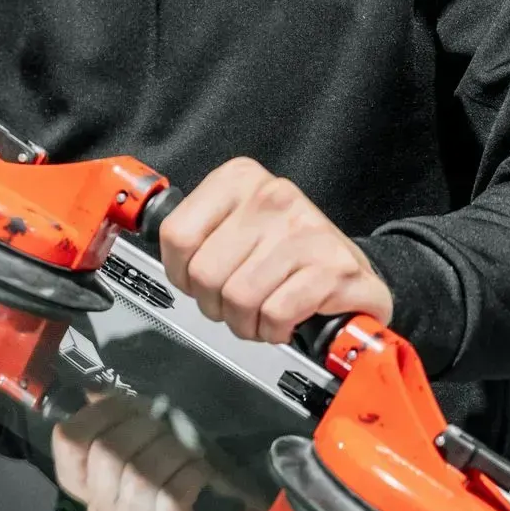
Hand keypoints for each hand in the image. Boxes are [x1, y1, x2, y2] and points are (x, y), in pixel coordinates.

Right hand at [52, 394, 236, 510]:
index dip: (98, 414)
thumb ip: (115, 415)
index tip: (127, 407)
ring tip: (186, 452)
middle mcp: (102, 508)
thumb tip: (94, 390)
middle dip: (143, 429)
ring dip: (171, 453)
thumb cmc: (176, 469)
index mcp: (86, 481)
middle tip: (165, 429)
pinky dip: (189, 476)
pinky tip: (198, 473)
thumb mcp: (143, 435)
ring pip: (140, 478)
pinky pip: (170, 499)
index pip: (70, 441)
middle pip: (106, 454)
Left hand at [158, 158, 391, 343]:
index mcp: (239, 180)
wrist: (352, 270)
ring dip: (246, 323)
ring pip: (239, 298)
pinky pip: (276, 314)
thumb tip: (156, 254)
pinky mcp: (334, 268)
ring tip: (262, 315)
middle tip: (235, 306)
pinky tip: (286, 321)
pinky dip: (274, 330)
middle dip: (215, 305)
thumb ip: (196, 233)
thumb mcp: (235, 225)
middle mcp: (273, 196)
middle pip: (205, 273)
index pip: (176, 236)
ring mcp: (306, 230)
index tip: (196, 282)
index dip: (180, 274)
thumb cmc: (286, 252)